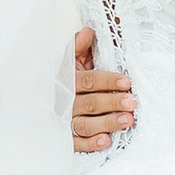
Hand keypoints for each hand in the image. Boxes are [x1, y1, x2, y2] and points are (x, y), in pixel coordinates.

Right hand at [71, 26, 134, 154]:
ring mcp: (65, 122)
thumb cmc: (67, 83)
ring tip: (127, 120)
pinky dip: (91, 143)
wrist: (41, 106)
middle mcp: (65, 102)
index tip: (126, 82)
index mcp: (68, 82)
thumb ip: (79, 48)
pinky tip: (106, 140)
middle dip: (112, 102)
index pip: (88, 81)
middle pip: (90, 103)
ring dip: (107, 123)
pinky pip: (78, 143)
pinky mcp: (66, 139)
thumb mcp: (72, 63)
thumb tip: (89, 31)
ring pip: (86, 124)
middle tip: (133, 102)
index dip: (107, 81)